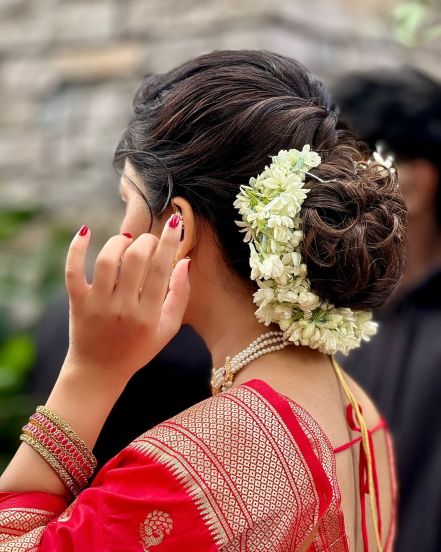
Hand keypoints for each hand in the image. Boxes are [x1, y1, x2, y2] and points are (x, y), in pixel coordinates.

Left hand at [64, 215, 189, 383]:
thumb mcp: (168, 329)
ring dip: (119, 242)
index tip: (175, 223)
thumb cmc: (139, 348)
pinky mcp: (77, 303)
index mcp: (149, 315)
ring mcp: (98, 305)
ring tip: (126, 241)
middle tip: (149, 241)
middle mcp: (123, 308)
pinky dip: (76, 249)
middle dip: (146, 241)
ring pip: (108, 260)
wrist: (100, 371)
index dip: (169, 241)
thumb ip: (180, 296)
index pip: (161, 269)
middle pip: (136, 259)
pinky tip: (85, 231)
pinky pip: (73, 271)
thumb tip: (184, 262)